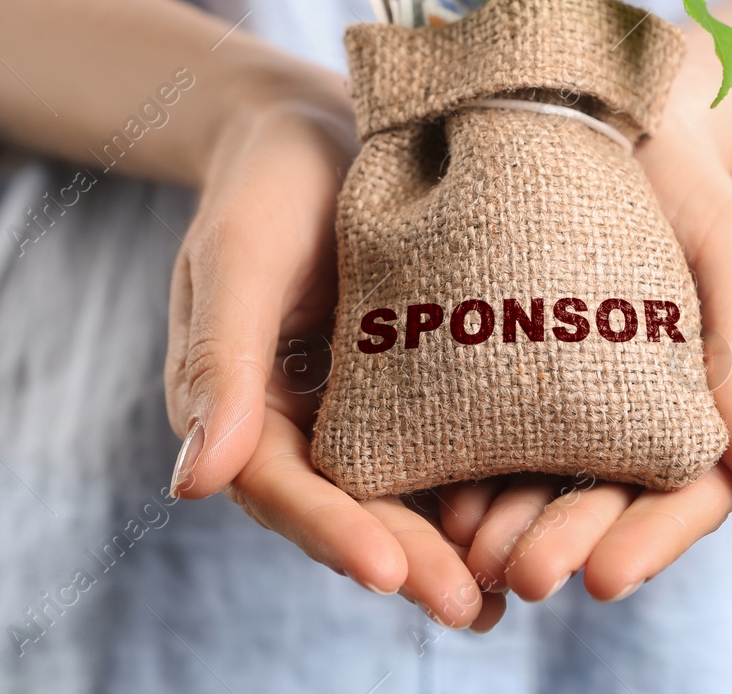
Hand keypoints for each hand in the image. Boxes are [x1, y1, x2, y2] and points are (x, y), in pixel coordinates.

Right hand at [162, 61, 503, 630]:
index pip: (280, 486)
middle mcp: (301, 424)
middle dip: (406, 562)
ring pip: (400, 494)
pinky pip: (447, 444)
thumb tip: (193, 486)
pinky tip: (538, 519)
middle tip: (470, 607)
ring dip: (449, 548)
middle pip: (348, 509)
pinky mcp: (422, 387)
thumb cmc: (269, 179)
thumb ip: (218, 362)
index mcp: (238, 407)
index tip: (387, 570)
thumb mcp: (238, 255)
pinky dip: (483, 487)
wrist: (327, 125)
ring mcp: (362, 410)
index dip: (331, 531)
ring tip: (508, 593)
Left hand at [440, 36, 731, 603]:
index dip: (646, 543)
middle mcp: (623, 418)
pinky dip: (456, 472)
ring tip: (466, 550)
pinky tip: (428, 495)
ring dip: (502, 528)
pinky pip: (473, 431)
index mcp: (693, 409)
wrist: (605, 109)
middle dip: (558, 545)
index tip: (605, 579)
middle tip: (520, 576)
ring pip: (532, 483)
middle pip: (595, 504)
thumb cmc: (688, 187)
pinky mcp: (490, 366)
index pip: (680, 498)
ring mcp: (554, 398)